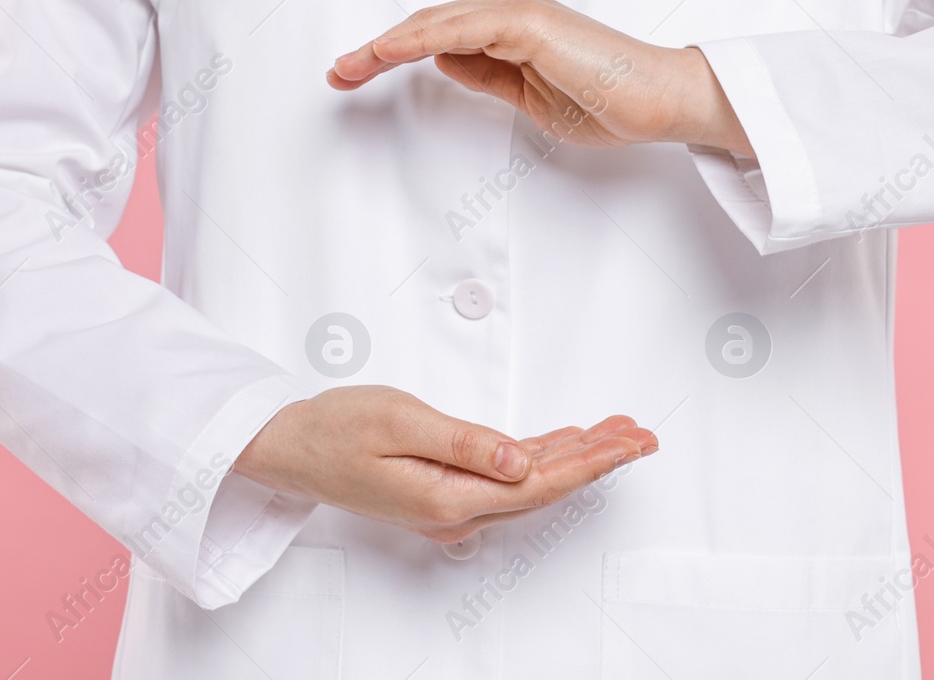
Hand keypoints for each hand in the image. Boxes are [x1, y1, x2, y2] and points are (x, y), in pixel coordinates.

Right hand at [233, 385, 657, 543]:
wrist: (290, 446)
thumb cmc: (337, 428)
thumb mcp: (402, 421)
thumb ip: (466, 443)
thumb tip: (523, 462)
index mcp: (450, 498)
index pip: (540, 482)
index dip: (593, 462)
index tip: (632, 442)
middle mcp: (456, 512)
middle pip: (546, 486)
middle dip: (599, 458)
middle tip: (643, 434)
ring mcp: (450, 506)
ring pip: (531, 482)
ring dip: (575, 456)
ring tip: (618, 432)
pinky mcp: (442, 492)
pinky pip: (506, 478)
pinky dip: (541, 457)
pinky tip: (564, 442)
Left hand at [328, 0, 753, 154]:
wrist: (659, 100)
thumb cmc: (611, 101)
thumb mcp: (529, 97)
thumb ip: (487, 76)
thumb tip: (444, 62)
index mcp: (514, 27)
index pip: (439, 35)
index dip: (393, 52)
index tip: (358, 73)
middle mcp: (511, 11)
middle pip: (426, 24)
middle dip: (376, 49)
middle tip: (339, 72)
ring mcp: (517, 13)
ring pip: (433, 23)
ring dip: (384, 45)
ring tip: (348, 67)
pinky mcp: (525, 23)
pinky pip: (456, 30)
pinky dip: (415, 40)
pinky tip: (385, 53)